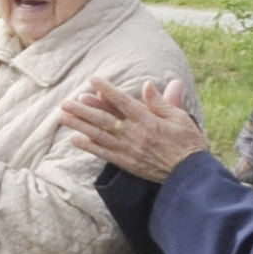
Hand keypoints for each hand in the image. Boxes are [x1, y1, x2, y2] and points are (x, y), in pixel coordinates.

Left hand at [59, 75, 208, 181]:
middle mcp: (135, 134)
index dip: (106, 90)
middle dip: (83, 110)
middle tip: (65, 102)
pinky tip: (74, 139)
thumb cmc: (189, 143)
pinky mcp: (127, 163)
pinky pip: (104, 154)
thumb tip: (148, 85)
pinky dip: (89, 147)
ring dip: (79, 126)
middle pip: (104, 119)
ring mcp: (129, 150)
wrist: (190, 174)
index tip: (92, 79)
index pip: (123, 101)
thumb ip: (162, 102)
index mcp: (148, 120)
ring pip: (100, 136)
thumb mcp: (179, 118)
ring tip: (62, 117)